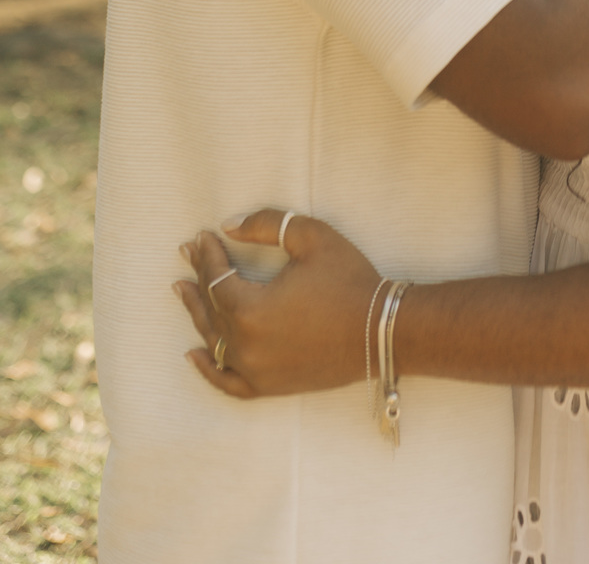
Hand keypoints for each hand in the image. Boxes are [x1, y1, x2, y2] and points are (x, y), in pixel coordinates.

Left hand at [175, 209, 380, 399]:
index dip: (207, 254)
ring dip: (197, 314)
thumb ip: (265, 224)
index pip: (216, 278)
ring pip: (214, 341)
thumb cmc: (348, 279)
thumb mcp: (310, 236)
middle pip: (210, 308)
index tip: (202, 235)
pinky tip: (194, 354)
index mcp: (251, 309)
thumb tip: (228, 225)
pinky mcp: (269, 386)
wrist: (381, 330)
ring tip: (184, 291)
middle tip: (187, 254)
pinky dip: (208, 368)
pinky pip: (227, 382)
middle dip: (198, 278)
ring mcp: (255, 371)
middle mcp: (245, 345)